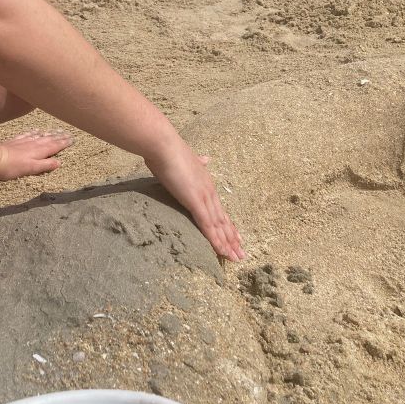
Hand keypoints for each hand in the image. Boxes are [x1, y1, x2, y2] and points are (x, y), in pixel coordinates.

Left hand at [0, 130, 73, 180]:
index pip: (53, 147)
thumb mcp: (30, 169)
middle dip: (59, 137)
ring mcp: (23, 142)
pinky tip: (36, 130)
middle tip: (68, 133)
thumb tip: (59, 162)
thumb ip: (45, 165)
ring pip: (39, 136)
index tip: (72, 139)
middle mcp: (32, 145)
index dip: (63, 143)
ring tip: (56, 131)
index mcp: (38, 153)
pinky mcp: (14, 142)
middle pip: (48, 140)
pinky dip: (33, 132)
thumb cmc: (11, 168)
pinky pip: (27, 135)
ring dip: (49, 134)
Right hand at [145, 144, 244, 260]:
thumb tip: (206, 159)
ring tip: (236, 258)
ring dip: (228, 243)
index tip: (236, 236)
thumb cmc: (169, 152)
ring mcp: (204, 197)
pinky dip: (216, 240)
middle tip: (241, 254)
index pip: (219, 209)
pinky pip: (208, 225)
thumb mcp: (187, 159)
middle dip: (232, 238)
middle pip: (223, 220)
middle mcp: (209, 191)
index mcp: (207, 183)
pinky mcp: (195, 202)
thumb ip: (198, 162)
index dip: (228, 224)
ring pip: (219, 226)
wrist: (163, 145)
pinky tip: (222, 251)